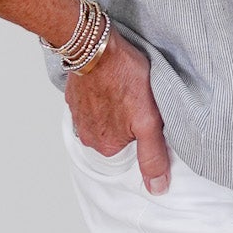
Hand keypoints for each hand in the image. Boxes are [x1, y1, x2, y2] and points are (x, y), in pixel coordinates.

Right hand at [65, 25, 172, 192]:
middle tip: (138, 97)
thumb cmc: (123, 77)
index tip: (148, 112)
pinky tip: (112, 79)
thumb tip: (157, 188)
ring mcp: (79, 114)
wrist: (95, 43)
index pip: (133, 147)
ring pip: (105, 116)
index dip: (143, 129)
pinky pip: (94, 101)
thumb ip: (152, 155)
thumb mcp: (148, 120)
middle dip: (128, 117)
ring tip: (125, 86)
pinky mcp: (75, 95)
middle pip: (118, 132)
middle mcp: (88, 135)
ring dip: (115, 105)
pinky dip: (103, 93)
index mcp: (106, 146)